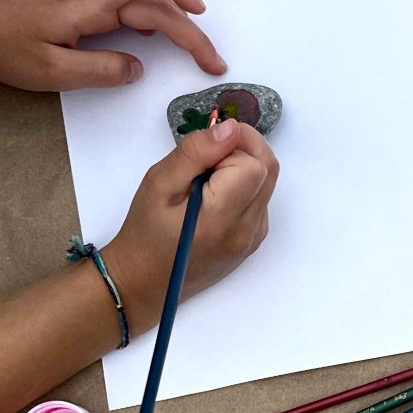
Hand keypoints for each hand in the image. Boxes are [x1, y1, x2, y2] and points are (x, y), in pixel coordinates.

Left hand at [0, 0, 226, 90]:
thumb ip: (100, 70)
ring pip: (142, 0)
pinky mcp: (79, 5)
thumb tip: (137, 68)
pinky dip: (150, 18)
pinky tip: (153, 38)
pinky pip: (125, 4)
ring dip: (173, 20)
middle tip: (212, 61)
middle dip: (188, 28)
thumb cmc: (1, 45)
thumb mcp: (50, 71)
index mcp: (87, 3)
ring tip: (193, 49)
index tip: (200, 13)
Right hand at [100, 119, 278, 336]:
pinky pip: (260, 201)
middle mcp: (247, 231)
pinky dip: (243, 187)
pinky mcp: (251, 242)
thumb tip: (230, 129)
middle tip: (208, 154)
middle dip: (243, 149)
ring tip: (206, 178)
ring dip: (243, 168)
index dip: (233, 146)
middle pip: (269, 170)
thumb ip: (196, 153)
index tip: (205, 149)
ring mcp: (252, 238)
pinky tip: (214, 196)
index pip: (253, 164)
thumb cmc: (144, 234)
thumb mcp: (158, 184)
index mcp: (223, 218)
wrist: (143, 283)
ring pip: (266, 184)